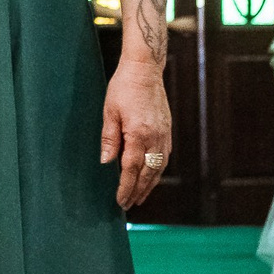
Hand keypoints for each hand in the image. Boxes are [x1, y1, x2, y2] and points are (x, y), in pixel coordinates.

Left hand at [100, 62, 172, 210]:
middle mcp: (154, 138)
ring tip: (140, 196)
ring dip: (149, 185)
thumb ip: (109, 139)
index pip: (131, 169)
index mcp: (138, 134)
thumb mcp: (109, 112)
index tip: (120, 200)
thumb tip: (107, 163)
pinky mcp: (167, 130)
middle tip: (129, 204)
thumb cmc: (124, 87)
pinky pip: (164, 157)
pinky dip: (158, 171)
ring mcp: (163, 135)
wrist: (145, 70)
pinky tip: (151, 176)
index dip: (126, 188)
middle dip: (138, 191)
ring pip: (159, 168)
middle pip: (147, 173)